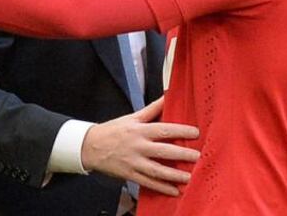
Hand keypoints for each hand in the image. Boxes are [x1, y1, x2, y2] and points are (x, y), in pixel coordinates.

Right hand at [81, 97, 199, 196]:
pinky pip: (148, 182)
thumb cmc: (114, 130)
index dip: (180, 131)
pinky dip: (161, 187)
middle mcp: (138, 146)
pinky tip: (174, 191)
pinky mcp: (130, 174)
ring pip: (156, 170)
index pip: (163, 129)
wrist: (90, 146)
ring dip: (174, 175)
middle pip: (162, 151)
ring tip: (189, 177)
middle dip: (181, 154)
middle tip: (197, 156)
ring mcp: (134, 162)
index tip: (195, 133)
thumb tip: (168, 95)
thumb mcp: (132, 117)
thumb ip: (152, 109)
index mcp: (140, 130)